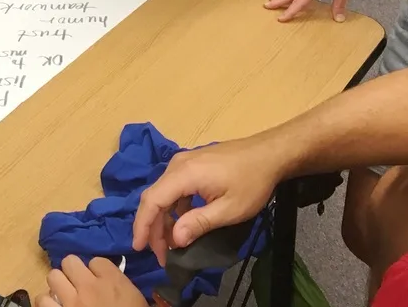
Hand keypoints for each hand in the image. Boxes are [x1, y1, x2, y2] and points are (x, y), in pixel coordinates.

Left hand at [36, 256, 142, 306]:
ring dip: (58, 285)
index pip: (96, 261)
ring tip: (63, 295)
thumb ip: (122, 286)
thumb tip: (111, 282)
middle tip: (78, 284)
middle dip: (73, 271)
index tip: (100, 281)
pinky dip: (47, 303)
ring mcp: (71, 302)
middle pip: (70, 261)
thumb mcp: (137, 301)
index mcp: (112, 281)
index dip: (96, 271)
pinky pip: (42, 300)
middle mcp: (89, 286)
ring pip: (53, 276)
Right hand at [132, 138, 277, 266]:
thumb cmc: (252, 182)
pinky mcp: (192, 163)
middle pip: (154, 197)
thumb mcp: (229, 210)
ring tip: (171, 244)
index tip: (138, 248)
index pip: (152, 200)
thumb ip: (199, 223)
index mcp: (184, 174)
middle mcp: (178, 164)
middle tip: (161, 255)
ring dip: (164, 219)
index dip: (142, 226)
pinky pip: (174, 187)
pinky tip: (183, 223)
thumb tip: (174, 239)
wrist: (269, 153)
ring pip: (163, 192)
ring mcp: (185, 161)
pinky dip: (174, 207)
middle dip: (153, 227)